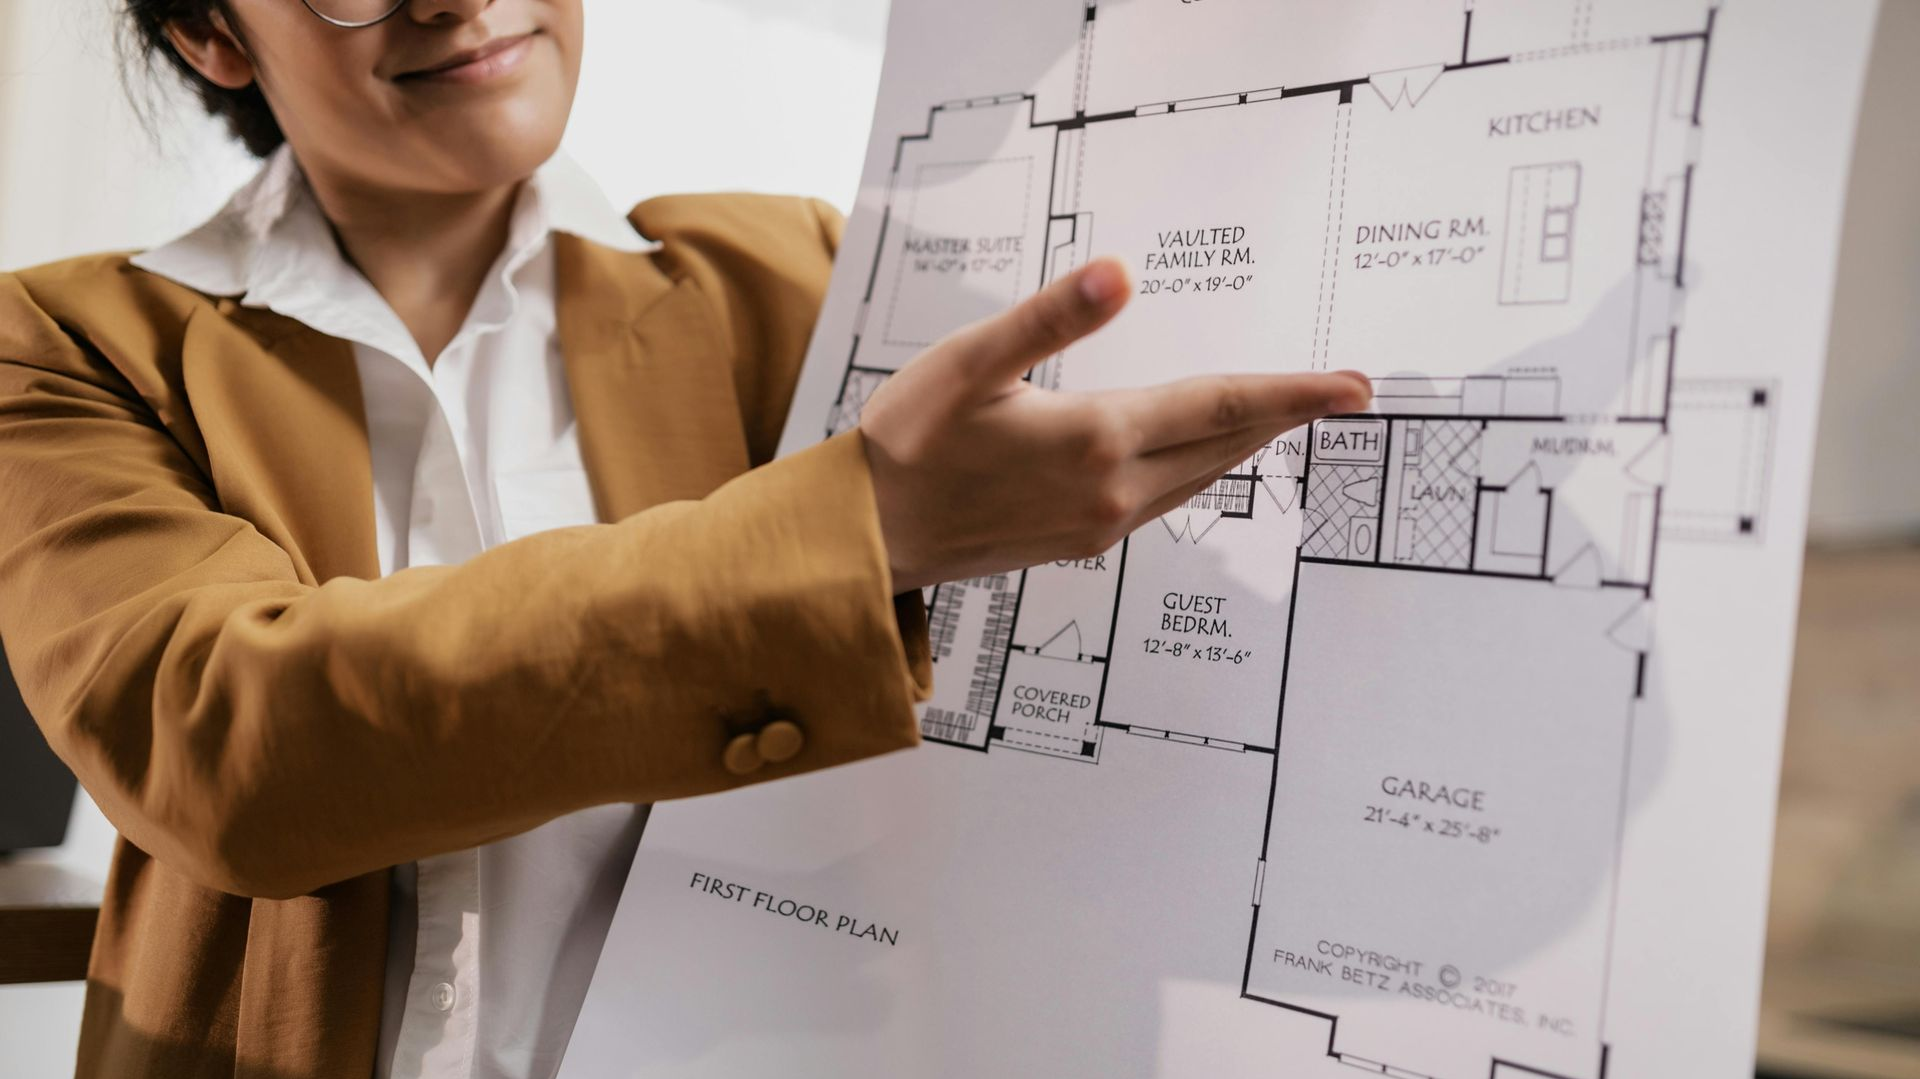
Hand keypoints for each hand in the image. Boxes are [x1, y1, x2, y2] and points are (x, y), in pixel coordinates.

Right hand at [860, 257, 1372, 592]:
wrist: (870, 538)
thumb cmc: (909, 442)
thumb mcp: (970, 363)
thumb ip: (1050, 318)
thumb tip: (1119, 275)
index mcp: (1096, 439)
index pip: (1221, 405)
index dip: (1294, 392)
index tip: (1355, 384)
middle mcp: (1112, 491)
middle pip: (1226, 444)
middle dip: (1289, 414)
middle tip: (1347, 392)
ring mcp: (1100, 524)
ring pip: (1201, 475)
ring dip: (1249, 442)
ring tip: (1289, 413)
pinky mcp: (1081, 542)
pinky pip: (1166, 498)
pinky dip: (1203, 467)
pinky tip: (1204, 451)